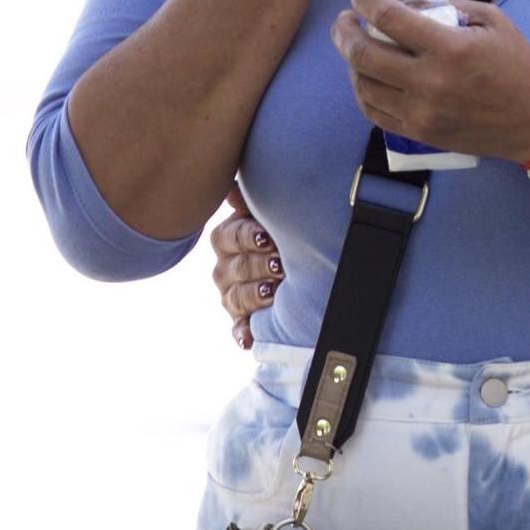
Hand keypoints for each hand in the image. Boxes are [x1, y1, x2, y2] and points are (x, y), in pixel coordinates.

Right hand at [209, 185, 282, 349]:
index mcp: (228, 239)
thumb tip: (233, 191)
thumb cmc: (285, 230)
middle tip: (280, 265)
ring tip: (274, 292)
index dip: (248, 237)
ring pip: (235, 298)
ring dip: (254, 295)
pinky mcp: (242, 320)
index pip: (228, 237)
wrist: (304, 262)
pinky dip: (243, 334)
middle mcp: (225, 268)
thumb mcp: (270, 212)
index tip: (268, 237)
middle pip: (233, 268)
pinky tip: (248, 339)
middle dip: (258, 265)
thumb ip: (250, 201)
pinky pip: (238, 329)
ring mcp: (232, 295)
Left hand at [331, 0, 529, 164]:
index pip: (389, 18)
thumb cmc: (518, 64)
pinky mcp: (420, 134)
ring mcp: (422, 113)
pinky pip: (374, 112)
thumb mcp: (491, 19)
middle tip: (344, 20)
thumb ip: (444, 5)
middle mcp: (430, 83)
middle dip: (344, 31)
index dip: (364, 1)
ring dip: (351, 62)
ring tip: (355, 46)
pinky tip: (367, 76)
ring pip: (363, 85)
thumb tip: (400, 0)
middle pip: (364, 54)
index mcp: (450, 48)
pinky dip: (363, 90)